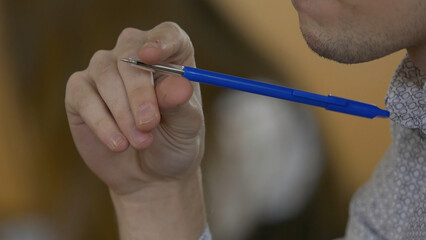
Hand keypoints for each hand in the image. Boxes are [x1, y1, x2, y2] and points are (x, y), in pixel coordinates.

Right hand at [65, 22, 205, 238]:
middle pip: (130, 55)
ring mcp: (105, 71)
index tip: (151, 56)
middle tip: (149, 123)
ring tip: (140, 142)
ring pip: (105, 74)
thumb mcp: (186, 126)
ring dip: (122, 112)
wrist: (151, 173)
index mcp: (170, 56)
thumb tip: (179, 86)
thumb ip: (181, 105)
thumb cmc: (175, 141)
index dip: (160, 42)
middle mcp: (134, 55)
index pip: (167, 34)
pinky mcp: (81, 92)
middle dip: (139, 92)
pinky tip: (118, 144)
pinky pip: (84, 97)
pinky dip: (101, 122)